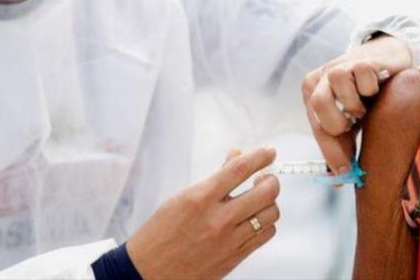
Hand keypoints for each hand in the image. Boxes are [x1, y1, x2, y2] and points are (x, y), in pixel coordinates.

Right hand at [126, 147, 280, 279]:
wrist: (149, 272)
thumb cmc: (160, 234)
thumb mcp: (182, 198)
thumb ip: (214, 178)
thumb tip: (236, 156)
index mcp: (200, 199)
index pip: (240, 169)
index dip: (260, 156)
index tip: (269, 151)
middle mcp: (218, 219)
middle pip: (265, 192)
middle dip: (271, 180)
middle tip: (266, 177)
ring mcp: (229, 240)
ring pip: (270, 214)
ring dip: (270, 202)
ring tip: (261, 198)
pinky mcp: (234, 257)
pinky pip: (265, 234)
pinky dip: (266, 222)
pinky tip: (257, 218)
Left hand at [302, 35, 412, 174]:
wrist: (390, 63)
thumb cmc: (367, 97)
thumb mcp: (351, 121)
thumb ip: (342, 145)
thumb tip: (339, 178)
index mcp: (312, 92)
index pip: (317, 127)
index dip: (331, 152)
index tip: (344, 171)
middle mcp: (322, 77)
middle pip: (319, 104)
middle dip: (339, 123)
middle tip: (354, 127)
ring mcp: (341, 65)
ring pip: (340, 88)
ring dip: (357, 105)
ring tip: (365, 106)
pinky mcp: (361, 60)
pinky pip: (364, 78)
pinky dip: (372, 89)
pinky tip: (376, 88)